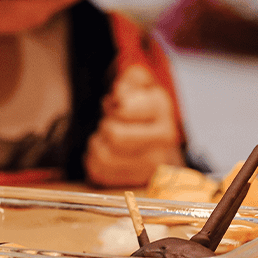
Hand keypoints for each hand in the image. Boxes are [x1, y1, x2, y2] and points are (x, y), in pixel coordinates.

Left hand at [84, 64, 183, 187]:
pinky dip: (94, 161)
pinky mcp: (137, 180)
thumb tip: (120, 94)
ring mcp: (152, 163)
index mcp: (161, 107)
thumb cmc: (139, 104)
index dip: (112, 106)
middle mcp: (164, 138)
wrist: (154, 134)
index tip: (116, 106)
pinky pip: (99, 173)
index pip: (122, 110)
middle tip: (110, 124)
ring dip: (98, 145)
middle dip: (106, 126)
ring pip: (104, 157)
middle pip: (114, 136)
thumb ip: (130, 76)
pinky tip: (105, 153)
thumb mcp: (137, 81)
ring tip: (106, 139)